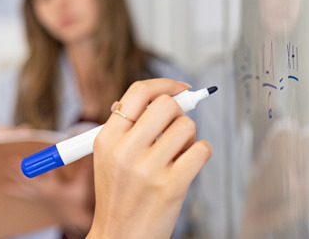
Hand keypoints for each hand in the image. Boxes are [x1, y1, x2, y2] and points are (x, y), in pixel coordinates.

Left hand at [3, 156, 94, 234]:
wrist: (73, 218)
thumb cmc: (77, 202)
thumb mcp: (81, 187)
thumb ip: (84, 171)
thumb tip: (89, 156)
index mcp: (55, 188)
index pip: (50, 171)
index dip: (47, 160)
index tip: (43, 152)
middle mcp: (45, 192)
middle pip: (31, 178)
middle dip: (23, 169)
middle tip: (13, 160)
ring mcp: (38, 197)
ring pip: (24, 185)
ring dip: (16, 177)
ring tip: (7, 168)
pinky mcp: (36, 200)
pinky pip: (23, 195)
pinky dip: (15, 191)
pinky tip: (6, 187)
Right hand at [87, 79, 211, 238]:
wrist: (121, 237)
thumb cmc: (119, 196)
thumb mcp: (107, 157)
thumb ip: (126, 126)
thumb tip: (158, 95)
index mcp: (106, 139)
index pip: (137, 93)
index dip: (163, 85)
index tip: (178, 88)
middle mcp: (125, 151)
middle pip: (166, 105)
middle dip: (178, 112)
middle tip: (175, 127)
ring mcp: (148, 169)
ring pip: (187, 127)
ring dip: (189, 137)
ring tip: (178, 154)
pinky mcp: (171, 186)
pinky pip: (202, 150)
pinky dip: (200, 153)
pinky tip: (187, 165)